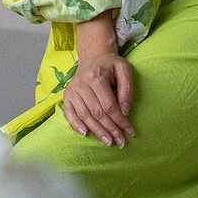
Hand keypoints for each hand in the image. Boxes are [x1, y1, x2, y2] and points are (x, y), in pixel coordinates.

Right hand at [64, 13, 134, 146]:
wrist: (93, 56)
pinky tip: (85, 134)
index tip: (130, 131)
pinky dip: (76, 125)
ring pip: (84, 115)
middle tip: (120, 142)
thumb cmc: (111, 65)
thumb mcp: (124, 70)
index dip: (120, 121)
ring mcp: (72, 90)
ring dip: (97, 131)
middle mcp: (82, 84)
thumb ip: (126, 90)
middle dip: (110, 129)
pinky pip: (69, 113)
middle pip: (97, 113)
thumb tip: (124, 112)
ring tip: (108, 142)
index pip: (109, 105)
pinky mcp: (67, 95)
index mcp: (96, 77)